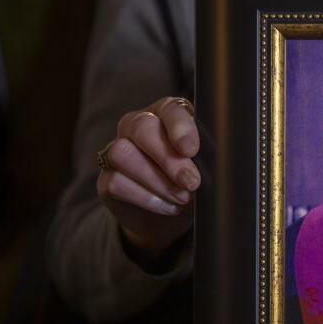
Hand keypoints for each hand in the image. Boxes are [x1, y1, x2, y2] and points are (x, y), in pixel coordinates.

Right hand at [96, 97, 199, 265]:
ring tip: (183, 198)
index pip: (170, 109)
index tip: (192, 150)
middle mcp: (138, 125)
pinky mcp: (106, 179)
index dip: (180, 127)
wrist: (175, 213)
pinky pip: (116, 182)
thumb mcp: (209, 167)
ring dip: (156, 180)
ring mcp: (117, 150)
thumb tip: (216, 164)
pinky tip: (169, 206)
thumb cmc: (196, 180)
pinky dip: (146, 198)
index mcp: (168, 114)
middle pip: (142, 127)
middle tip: (191, 181)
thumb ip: (210, 157)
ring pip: (123, 153)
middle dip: (168, 158)